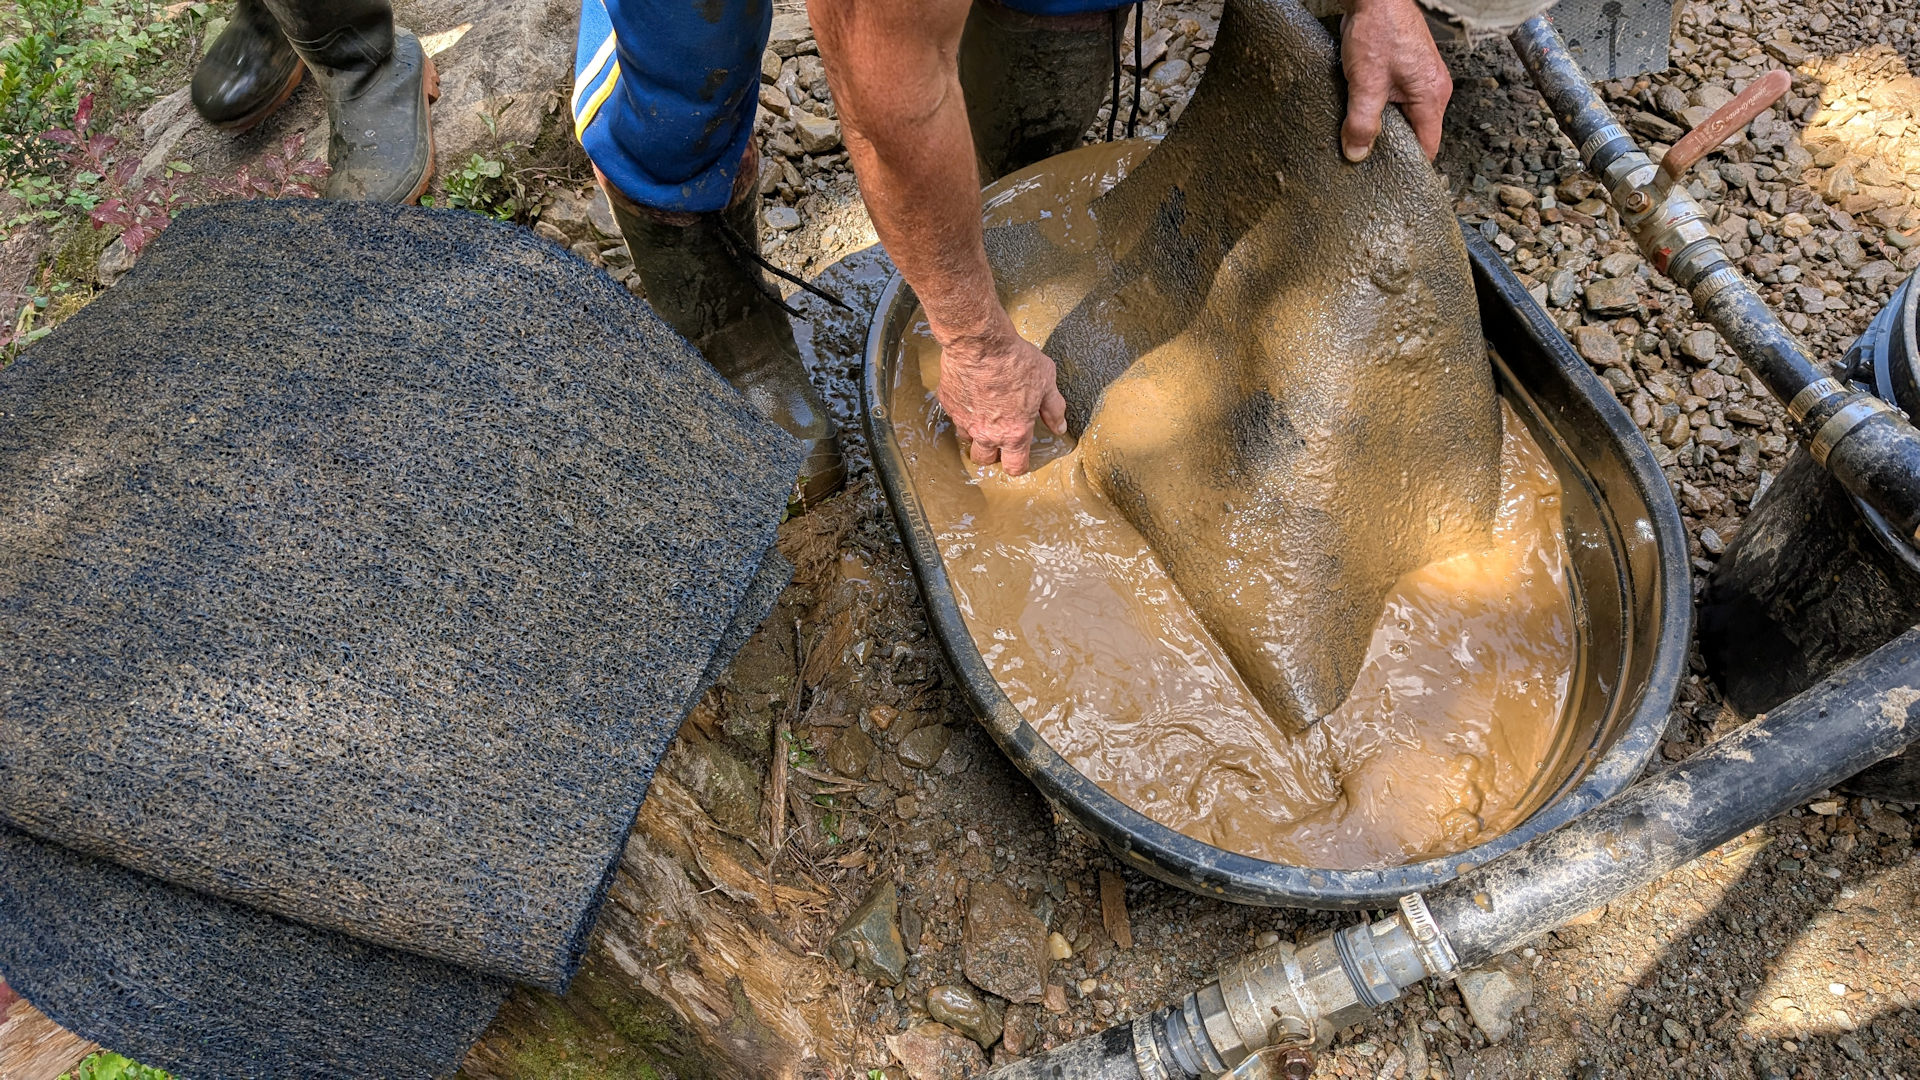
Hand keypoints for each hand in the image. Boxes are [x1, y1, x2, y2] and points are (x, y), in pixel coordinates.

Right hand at [936, 321, 1067, 476]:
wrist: (981, 343)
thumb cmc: (1016, 361)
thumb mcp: (1046, 381)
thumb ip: (1053, 408)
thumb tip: (1059, 427)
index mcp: (1014, 432)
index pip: (1014, 466)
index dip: (1017, 465)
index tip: (1019, 457)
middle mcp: (987, 432)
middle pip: (985, 459)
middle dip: (992, 453)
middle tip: (999, 438)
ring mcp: (964, 420)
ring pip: (967, 439)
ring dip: (975, 433)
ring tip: (984, 416)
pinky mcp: (949, 404)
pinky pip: (955, 415)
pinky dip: (963, 410)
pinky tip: (970, 396)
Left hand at [1339, 0, 1451, 162]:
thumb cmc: (1379, 29)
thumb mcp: (1366, 83)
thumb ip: (1362, 122)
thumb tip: (1357, 154)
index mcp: (1432, 97)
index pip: (1428, 148)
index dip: (1408, 166)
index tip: (1386, 177)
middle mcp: (1432, 90)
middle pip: (1415, 134)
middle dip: (1390, 146)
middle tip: (1363, 156)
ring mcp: (1420, 80)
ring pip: (1402, 117)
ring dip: (1381, 124)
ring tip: (1359, 132)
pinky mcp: (1406, 71)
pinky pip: (1395, 100)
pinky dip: (1378, 107)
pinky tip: (1360, 109)